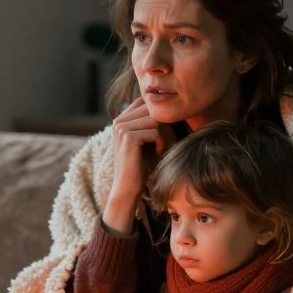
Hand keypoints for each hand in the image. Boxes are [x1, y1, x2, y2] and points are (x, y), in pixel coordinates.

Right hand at [103, 98, 175, 234]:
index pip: (146, 103)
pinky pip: (155, 130)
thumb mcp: (148, 140)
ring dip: (163, 134)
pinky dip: (160, 142)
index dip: (159, 115)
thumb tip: (174, 106)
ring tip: (160, 148)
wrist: (128, 188)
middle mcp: (119, 121)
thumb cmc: (141, 165)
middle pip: (152, 110)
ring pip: (155, 119)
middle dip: (163, 124)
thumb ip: (154, 123)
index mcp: (121, 119)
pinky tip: (157, 152)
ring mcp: (121, 128)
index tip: (163, 133)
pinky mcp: (128, 137)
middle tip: (163, 142)